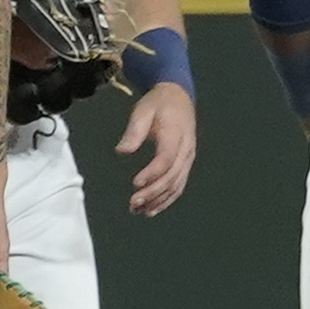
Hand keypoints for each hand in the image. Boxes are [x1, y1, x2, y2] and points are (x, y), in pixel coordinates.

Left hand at [118, 79, 197, 215]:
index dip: (152, 173)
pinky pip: (179, 184)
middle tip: (133, 203)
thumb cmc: (158, 104)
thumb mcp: (143, 110)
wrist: (178, 97)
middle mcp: (186, 148)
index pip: (166, 158)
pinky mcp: (186, 163)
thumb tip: (121, 151)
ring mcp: (188, 157)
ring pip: (177, 184)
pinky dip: (167, 199)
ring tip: (140, 211)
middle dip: (153, 192)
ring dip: (159, 200)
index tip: (135, 183)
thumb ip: (134, 131)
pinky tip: (153, 209)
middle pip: (172, 175)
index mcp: (176, 133)